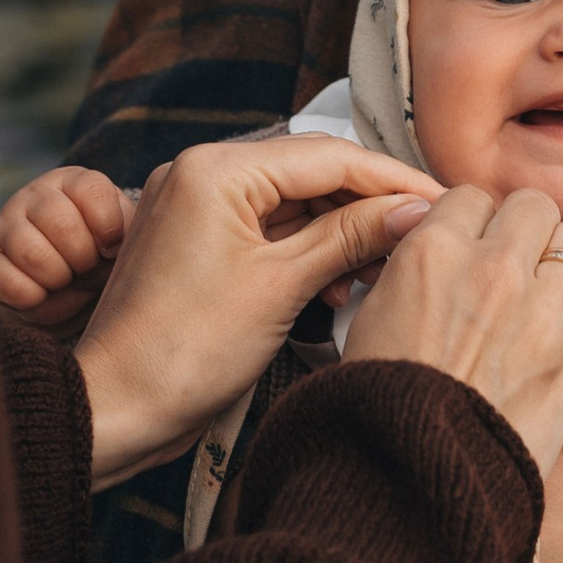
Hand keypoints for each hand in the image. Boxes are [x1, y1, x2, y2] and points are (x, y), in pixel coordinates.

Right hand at [0, 165, 138, 336]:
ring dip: (59, 279)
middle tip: (86, 268)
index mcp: (73, 182)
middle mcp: (35, 195)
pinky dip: (34, 298)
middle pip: (61, 223)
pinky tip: (42, 294)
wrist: (63, 293)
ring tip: (65, 280)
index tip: (111, 248)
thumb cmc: (100, 260)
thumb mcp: (120, 241)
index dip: (108, 228)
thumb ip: (130, 232)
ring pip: (34, 254)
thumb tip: (122, 245)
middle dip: (83, 259)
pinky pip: (10, 284)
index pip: (92, 191)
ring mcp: (6, 225)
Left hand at [72, 136, 435, 486]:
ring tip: (385, 268)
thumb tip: (415, 211)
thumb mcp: (283, 286)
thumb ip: (352, 238)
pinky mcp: (195, 241)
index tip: (444, 200)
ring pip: (292, 202)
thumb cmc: (185, 350)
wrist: (118, 406)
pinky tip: (340, 284)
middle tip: (422, 236)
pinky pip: (266, 229)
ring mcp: (193, 206)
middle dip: (369, 206)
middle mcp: (199, 172)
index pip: (329, 155)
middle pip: (311, 173)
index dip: (393, 179)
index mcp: (216, 168)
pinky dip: (307, 251)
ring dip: (341, 232)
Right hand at [342, 185, 562, 485]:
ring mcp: (542, 310)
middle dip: (524, 228)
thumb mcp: (371, 317)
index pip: (470, 195)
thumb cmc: (380, 405)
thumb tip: (440, 249)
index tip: (470, 242)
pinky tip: (553, 337)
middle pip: (534, 205)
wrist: (415, 476)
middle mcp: (493, 268)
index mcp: (433, 251)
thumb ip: (413, 269)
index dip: (471, 220)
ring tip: (541, 294)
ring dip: (560, 264)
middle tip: (512, 259)